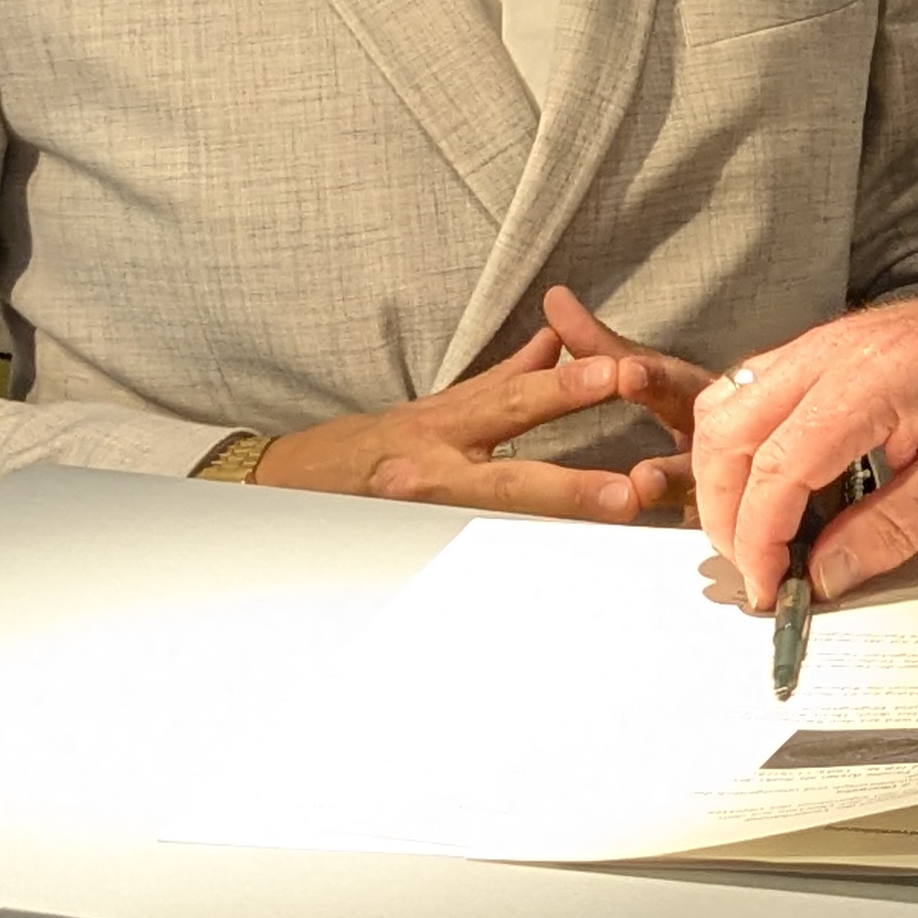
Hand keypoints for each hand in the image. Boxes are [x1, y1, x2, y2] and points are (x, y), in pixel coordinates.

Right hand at [253, 288, 705, 519]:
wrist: (287, 490)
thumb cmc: (367, 448)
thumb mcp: (433, 408)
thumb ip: (500, 380)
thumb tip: (554, 341)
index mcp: (442, 428)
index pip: (509, 401)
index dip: (563, 387)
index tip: (615, 371)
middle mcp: (432, 476)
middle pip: (509, 480)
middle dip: (571, 487)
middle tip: (630, 491)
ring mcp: (422, 523)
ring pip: (496, 533)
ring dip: (554, 536)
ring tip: (607, 536)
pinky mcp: (414, 554)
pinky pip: (471, 559)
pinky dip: (513, 563)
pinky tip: (558, 576)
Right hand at [686, 252, 917, 609]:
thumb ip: (891, 529)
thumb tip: (823, 576)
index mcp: (870, 381)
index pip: (779, 466)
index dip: (759, 537)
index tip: (768, 587)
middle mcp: (827, 352)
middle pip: (729, 433)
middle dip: (725, 512)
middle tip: (756, 568)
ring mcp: (818, 343)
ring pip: (726, 407)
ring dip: (725, 476)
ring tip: (758, 534)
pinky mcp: (819, 348)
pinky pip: (749, 392)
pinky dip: (744, 445)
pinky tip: (777, 486)